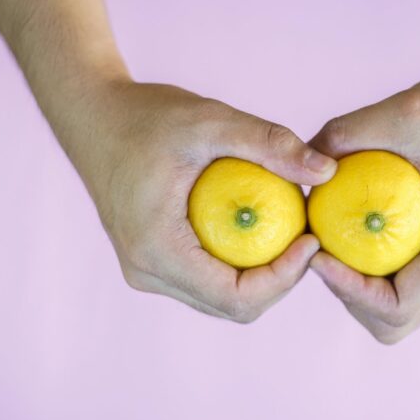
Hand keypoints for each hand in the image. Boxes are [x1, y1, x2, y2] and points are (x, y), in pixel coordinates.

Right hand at [66, 80, 336, 322]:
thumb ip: (269, 143)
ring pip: (219, 297)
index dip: (285, 278)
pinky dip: (238, 264)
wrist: (92, 115)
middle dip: (280, 279)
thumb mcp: (211, 121)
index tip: (312, 238)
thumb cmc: (147, 115)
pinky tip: (259, 226)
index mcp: (157, 249)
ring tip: (288, 229)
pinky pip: (204, 279)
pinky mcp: (150, 259)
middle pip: (232, 305)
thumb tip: (327, 170)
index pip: (237, 297)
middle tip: (306, 232)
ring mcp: (145, 270)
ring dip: (261, 275)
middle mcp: (147, 271)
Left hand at [308, 71, 419, 342]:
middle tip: (322, 248)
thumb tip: (303, 160)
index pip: (396, 309)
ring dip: (360, 283)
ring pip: (400, 301)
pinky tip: (352, 220)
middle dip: (350, 295)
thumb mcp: (406, 111)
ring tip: (332, 237)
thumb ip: (349, 132)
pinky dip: (374, 262)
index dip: (348, 293)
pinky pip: (407, 272)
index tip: (319, 252)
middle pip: (394, 319)